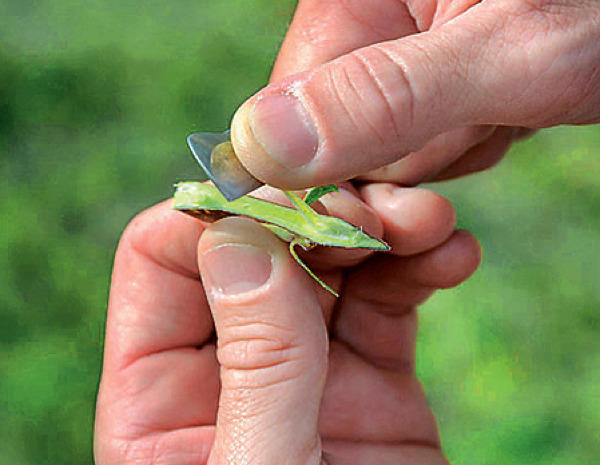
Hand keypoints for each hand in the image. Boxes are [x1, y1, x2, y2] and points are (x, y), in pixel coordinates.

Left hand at [94, 185, 479, 464]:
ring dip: (378, 228)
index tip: (287, 196)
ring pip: (328, 261)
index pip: (165, 258)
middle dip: (314, 211)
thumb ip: (255, 368)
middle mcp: (226, 366)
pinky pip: (388, 297)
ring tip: (429, 222)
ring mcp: (302, 365)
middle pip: (255, 244)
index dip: (219, 213)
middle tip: (374, 206)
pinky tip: (453, 255)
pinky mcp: (370, 376)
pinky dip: (420, 265)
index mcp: (159, 396)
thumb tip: (238, 241)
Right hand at [229, 0, 599, 187]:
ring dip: (446, 153)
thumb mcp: (510, 53)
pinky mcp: (422, 81)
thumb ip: (385, 99)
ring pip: (382, 152)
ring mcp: (391, 55)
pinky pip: (417, 145)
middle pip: (334, 142)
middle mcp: (358, 23)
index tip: (384, 217)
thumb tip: (256, 146)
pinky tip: (501, 112)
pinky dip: (464, 144)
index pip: (284, 119)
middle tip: (475, 138)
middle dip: (406, 167)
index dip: (332, 179)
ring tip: (501, 109)